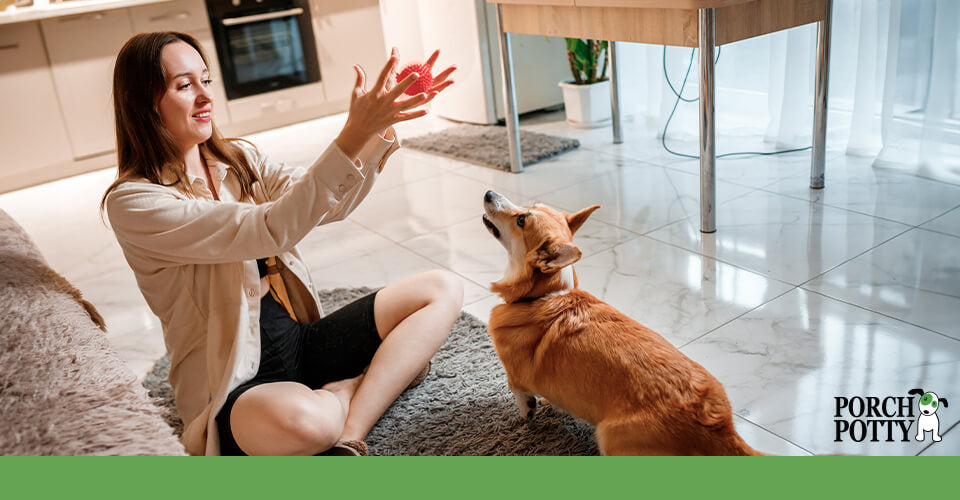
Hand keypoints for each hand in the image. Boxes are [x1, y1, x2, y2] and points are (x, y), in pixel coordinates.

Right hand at [335, 48, 455, 158]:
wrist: (359, 131)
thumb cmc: (357, 111)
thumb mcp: (356, 94)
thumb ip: (359, 79)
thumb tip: (356, 65)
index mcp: (374, 93)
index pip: (382, 77)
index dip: (388, 66)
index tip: (394, 57)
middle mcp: (384, 102)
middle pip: (398, 90)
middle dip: (407, 82)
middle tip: (417, 74)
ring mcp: (390, 112)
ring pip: (406, 105)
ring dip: (417, 99)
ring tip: (427, 93)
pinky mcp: (394, 120)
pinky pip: (407, 117)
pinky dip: (417, 114)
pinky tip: (427, 111)